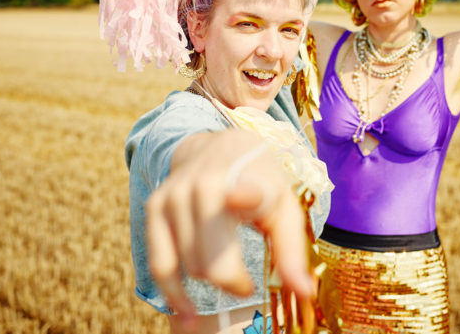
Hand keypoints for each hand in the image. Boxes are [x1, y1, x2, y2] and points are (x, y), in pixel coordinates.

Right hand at [144, 129, 311, 328]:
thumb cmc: (261, 184)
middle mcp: (204, 185)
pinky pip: (160, 264)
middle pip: (212, 262)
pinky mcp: (155, 207)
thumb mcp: (285, 208)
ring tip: (229, 278)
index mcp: (244, 181)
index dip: (243, 196)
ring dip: (209, 283)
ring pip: (189, 266)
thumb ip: (292, 251)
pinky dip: (173, 293)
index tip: (239, 199)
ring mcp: (175, 195)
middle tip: (247, 283)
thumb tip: (304, 293)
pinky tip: (188, 314)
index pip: (242, 191)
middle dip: (233, 283)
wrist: (221, 146)